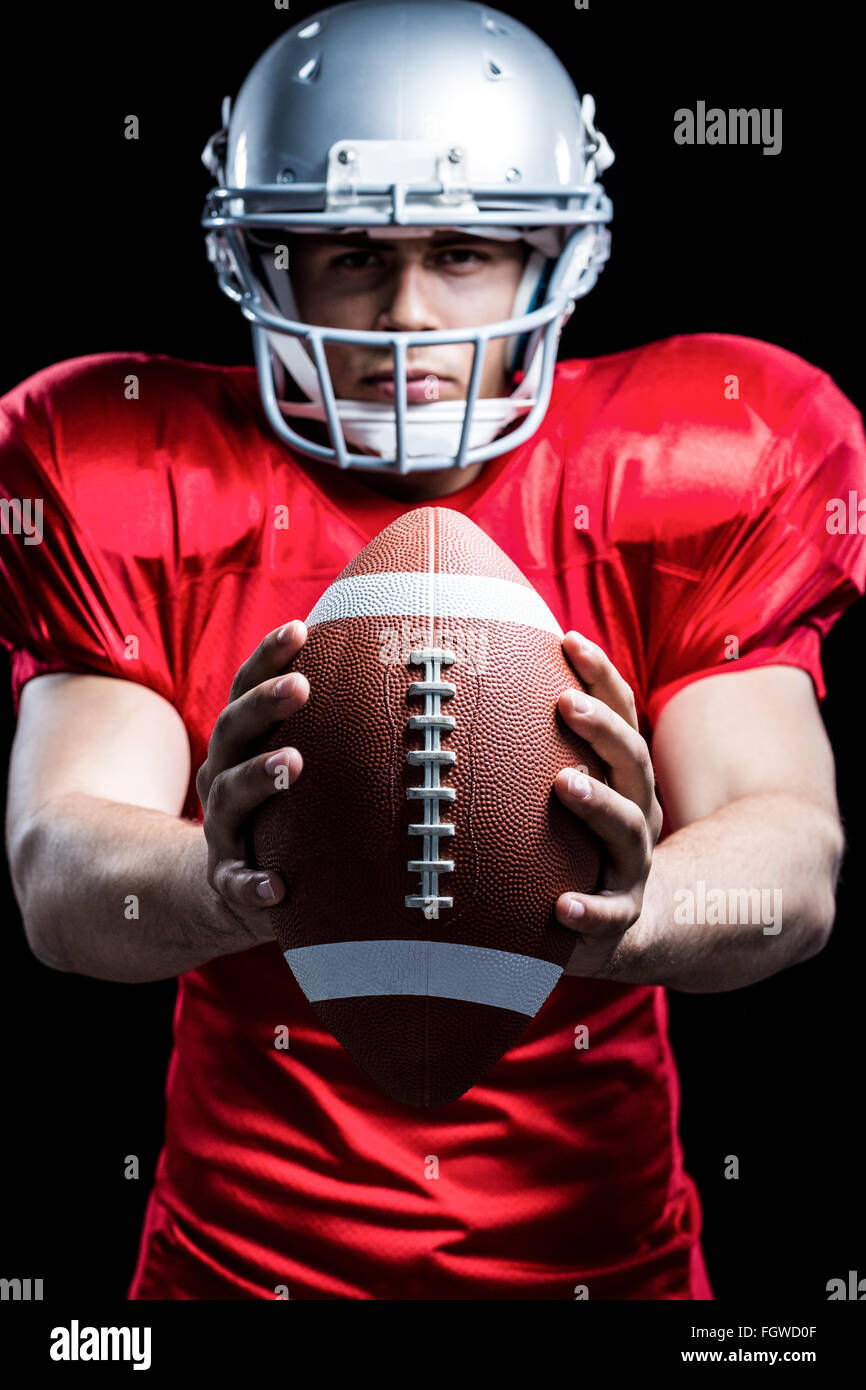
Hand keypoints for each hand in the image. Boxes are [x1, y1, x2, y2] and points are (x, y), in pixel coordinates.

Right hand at [196, 620, 308, 941]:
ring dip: (258, 777)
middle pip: (232, 730)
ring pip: (229, 797)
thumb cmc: (289, 809)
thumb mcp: (303, 762)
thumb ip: (333, 727)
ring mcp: (223, 829)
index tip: (299, 628)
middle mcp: (224, 776)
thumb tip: (411, 670)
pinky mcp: (228, 879)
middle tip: (301, 686)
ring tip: (293, 762)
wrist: (238, 883)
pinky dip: (252, 883)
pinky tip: (277, 887)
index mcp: (242, 743)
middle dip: (263, 704)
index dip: (267, 658)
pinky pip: (235, 882)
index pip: (246, 689)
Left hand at [554, 631, 662, 978]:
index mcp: (623, 778)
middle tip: (567, 703)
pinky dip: (589, 910)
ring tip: (566, 784)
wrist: (620, 925)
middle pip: (633, 763)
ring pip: (629, 831)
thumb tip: (467, 687)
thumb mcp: (565, 793)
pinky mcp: (621, 916)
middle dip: (604, 730)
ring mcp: (632, 865)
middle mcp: (636, 813)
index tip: (569, 640)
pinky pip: (610, 915)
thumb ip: (533, 750)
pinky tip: (561, 906)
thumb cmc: (576, 843)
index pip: (621, 716)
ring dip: (600, 804)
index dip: (601, 677)